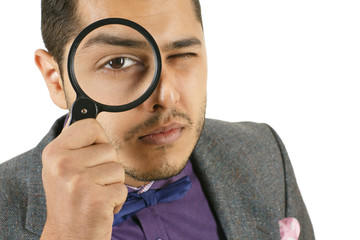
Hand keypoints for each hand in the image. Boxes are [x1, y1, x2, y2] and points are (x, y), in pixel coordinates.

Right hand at [40, 119, 126, 239]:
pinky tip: (101, 208)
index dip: (98, 140)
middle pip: (109, 148)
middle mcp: (62, 165)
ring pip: (118, 168)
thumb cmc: (71, 199)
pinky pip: (123, 188)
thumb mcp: (63, 166)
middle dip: (107, 167)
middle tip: (90, 184)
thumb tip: (88, 106)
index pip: (92, 125)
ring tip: (94, 196)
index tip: (89, 157)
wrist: (69, 236)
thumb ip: (77, 141)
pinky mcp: (96, 200)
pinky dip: (117, 200)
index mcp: (54, 152)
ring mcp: (78, 183)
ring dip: (112, 185)